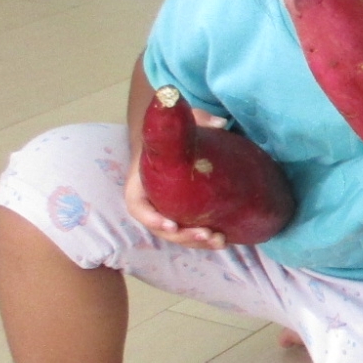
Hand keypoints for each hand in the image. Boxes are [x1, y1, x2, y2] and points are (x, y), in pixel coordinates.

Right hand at [124, 107, 234, 249]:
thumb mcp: (183, 124)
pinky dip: (204, 239)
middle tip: (207, 235)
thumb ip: (197, 120)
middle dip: (183, 236)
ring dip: (196, 242)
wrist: (172, 146)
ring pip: (177, 234)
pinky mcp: (182, 215)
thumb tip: (221, 123)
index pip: (137, 206)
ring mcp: (165, 211)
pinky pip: (189, 232)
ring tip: (220, 241)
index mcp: (140, 182)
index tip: (172, 224)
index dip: (151, 218)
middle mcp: (150, 202)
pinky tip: (225, 239)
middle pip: (160, 227)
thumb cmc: (172, 137)